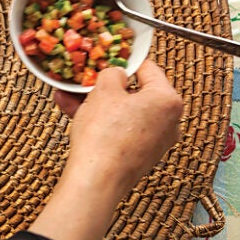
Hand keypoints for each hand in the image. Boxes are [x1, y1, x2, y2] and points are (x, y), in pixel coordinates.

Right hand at [57, 61, 183, 191]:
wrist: (97, 180)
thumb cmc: (105, 135)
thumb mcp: (104, 90)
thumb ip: (112, 73)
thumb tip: (116, 74)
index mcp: (168, 100)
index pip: (148, 69)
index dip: (125, 61)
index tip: (110, 58)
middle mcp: (169, 122)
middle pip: (135, 93)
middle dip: (106, 86)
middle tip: (87, 79)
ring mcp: (155, 141)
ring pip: (124, 112)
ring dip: (97, 103)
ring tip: (70, 95)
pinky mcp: (140, 155)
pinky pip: (120, 129)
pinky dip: (101, 121)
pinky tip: (73, 112)